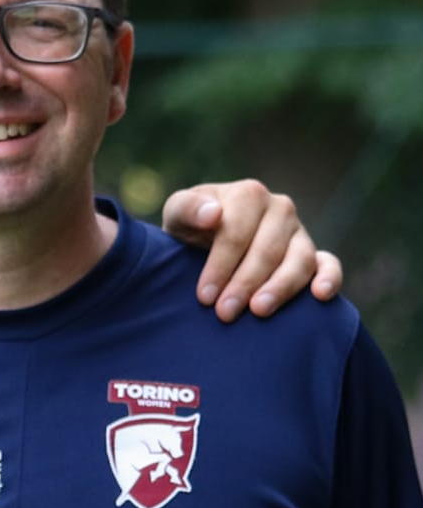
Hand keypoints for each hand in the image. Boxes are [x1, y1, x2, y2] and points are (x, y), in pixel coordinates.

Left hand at [161, 179, 341, 322]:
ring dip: (280, 288)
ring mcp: (299, 232)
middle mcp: (280, 209)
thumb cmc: (191, 226)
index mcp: (249, 194)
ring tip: (258, 311)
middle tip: (224, 313)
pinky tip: (320, 296)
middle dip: (244, 284)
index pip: (237, 233)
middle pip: (267, 250)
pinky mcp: (314, 254)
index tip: (204, 296)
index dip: (220, 266)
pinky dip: (329, 278)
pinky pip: (329, 264)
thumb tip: (213, 214)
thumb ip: (188, 208)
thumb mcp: (178, 213)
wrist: (204, 238)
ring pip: (299, 261)